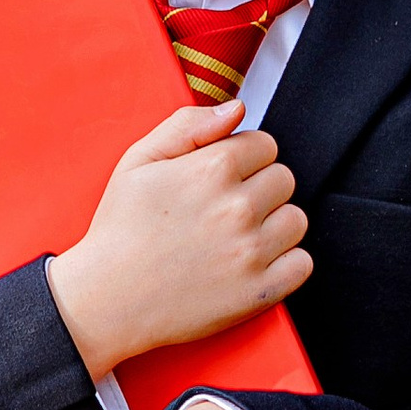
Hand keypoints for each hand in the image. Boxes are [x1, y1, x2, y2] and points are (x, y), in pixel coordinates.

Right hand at [46, 100, 308, 384]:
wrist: (107, 301)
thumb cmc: (119, 231)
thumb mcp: (138, 162)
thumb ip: (188, 126)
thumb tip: (237, 108)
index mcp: (212, 168)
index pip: (266, 144)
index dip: (244, 158)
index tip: (223, 179)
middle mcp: (238, 207)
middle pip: (284, 179)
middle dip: (260, 189)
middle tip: (225, 210)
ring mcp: (251, 251)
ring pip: (296, 219)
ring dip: (274, 225)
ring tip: (237, 238)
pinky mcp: (259, 291)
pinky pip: (302, 264)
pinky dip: (285, 264)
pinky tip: (252, 263)